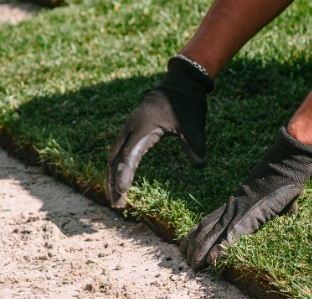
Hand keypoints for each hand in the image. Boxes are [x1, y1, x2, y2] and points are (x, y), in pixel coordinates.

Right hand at [106, 56, 213, 207]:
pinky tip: (120, 179)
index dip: (124, 173)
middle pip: (114, 156)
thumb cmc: (188, 104)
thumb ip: (196, 145)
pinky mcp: (133, 129)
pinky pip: (119, 149)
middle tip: (115, 203)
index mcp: (144, 126)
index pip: (129, 154)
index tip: (121, 191)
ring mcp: (130, 127)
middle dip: (112, 179)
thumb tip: (200, 166)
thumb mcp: (194, 125)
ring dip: (112, 174)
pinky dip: (117, 165)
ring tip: (115, 197)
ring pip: (113, 153)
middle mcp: (132, 127)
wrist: (181, 83)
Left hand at [181, 127, 311, 269]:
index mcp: (236, 203)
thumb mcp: (281, 196)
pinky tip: (211, 262)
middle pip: (206, 228)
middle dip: (194, 245)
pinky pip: (230, 238)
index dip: (197, 233)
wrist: (286, 165)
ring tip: (193, 266)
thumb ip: (284, 206)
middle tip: (186, 260)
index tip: (187, 243)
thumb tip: (292, 212)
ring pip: (213, 234)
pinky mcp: (249, 218)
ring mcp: (239, 212)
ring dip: (202, 251)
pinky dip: (219, 250)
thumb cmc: (285, 178)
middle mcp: (232, 207)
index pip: (211, 220)